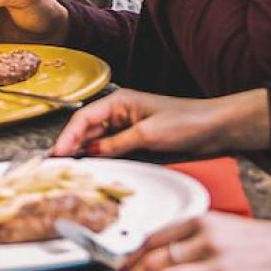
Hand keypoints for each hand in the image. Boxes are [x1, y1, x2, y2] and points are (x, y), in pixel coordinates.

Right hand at [52, 87, 270, 158]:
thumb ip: (117, 144)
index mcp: (120, 101)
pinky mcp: (136, 138)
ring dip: (82, 152)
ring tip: (67, 169)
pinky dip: (99, 156)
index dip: (68, 136)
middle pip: (87, 128)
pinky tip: (91, 166)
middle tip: (55, 166)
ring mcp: (128, 125)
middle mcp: (120, 111)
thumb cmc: (187, 121)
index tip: (57, 154)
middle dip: (70, 145)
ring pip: (96, 139)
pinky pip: (111, 147)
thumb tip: (91, 152)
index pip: (84, 118)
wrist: (215, 127)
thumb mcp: (148, 134)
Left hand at [123, 213, 270, 270]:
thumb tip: (158, 254)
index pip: (153, 237)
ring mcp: (218, 266)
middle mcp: (207, 240)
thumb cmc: (263, 242)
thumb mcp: (225, 226)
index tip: (127, 268)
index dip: (134, 256)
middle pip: (154, 260)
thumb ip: (194, 236)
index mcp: (204, 221)